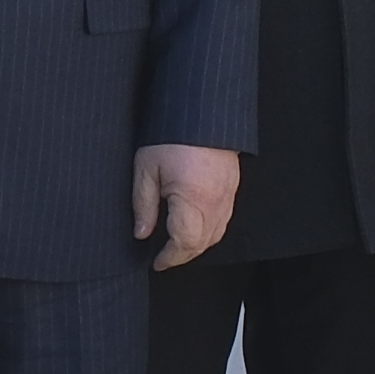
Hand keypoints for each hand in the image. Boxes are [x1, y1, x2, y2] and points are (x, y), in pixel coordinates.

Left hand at [133, 143, 241, 271]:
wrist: (202, 111)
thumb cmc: (172, 135)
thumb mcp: (147, 169)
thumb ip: (143, 205)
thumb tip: (141, 233)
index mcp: (193, 199)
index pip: (185, 243)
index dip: (170, 258)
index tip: (158, 262)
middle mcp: (215, 201)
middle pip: (203, 244)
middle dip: (183, 255)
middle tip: (165, 257)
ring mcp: (228, 194)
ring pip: (217, 234)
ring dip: (198, 245)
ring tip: (178, 246)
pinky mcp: (232, 186)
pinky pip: (225, 219)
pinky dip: (210, 230)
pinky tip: (196, 227)